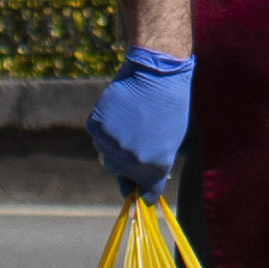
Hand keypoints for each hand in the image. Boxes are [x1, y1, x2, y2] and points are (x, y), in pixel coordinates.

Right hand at [89, 49, 194, 193]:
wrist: (157, 74)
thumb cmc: (170, 107)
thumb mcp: (171, 143)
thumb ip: (154, 168)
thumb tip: (139, 189)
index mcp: (155, 168)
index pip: (144, 193)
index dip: (141, 189)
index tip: (138, 187)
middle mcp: (131, 161)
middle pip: (121, 173)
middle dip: (128, 161)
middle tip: (137, 137)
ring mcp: (112, 144)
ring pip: (106, 155)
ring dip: (115, 144)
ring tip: (130, 120)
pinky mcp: (97, 127)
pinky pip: (97, 136)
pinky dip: (105, 127)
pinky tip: (119, 112)